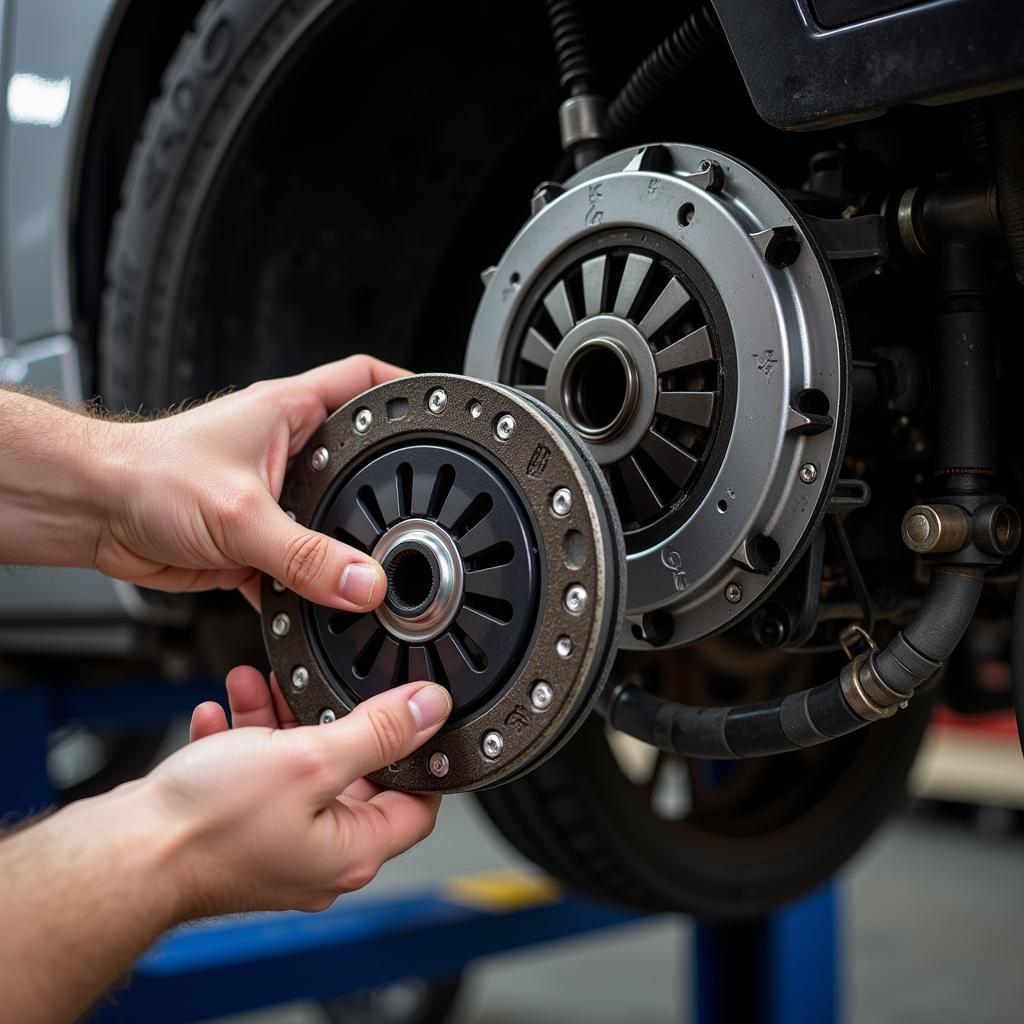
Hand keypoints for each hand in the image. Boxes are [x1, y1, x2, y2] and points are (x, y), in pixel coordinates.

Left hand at [94, 355, 407, 608]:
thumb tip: (363, 582)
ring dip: (346, 544)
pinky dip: (312, 583)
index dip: (409, 391)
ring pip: (331, 518)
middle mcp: (288, 448)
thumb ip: (306, 556)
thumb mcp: (240, 514)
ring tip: (374, 561)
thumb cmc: (146, 477)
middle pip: (359, 459)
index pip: (367, 381)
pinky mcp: (256, 537)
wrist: (92, 514)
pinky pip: (302, 561)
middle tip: (421, 506)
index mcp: (290, 411)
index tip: (443, 415)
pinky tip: (321, 598)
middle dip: (389, 485)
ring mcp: (274, 494)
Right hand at [143, 669, 450, 916]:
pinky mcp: (236, 834)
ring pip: (295, 769)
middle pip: (351, 775)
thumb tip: (429, 710)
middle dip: (332, 720)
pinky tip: (224, 714)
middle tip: (318, 687)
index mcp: (351, 850)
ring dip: (280, 721)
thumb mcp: (309, 760)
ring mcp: (274, 845)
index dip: (419, 755)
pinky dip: (244, 742)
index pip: (416, 803)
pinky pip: (253, 778)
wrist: (124, 854)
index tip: (414, 716)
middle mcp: (317, 855)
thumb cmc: (207, 829)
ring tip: (261, 687)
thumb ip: (377, 732)